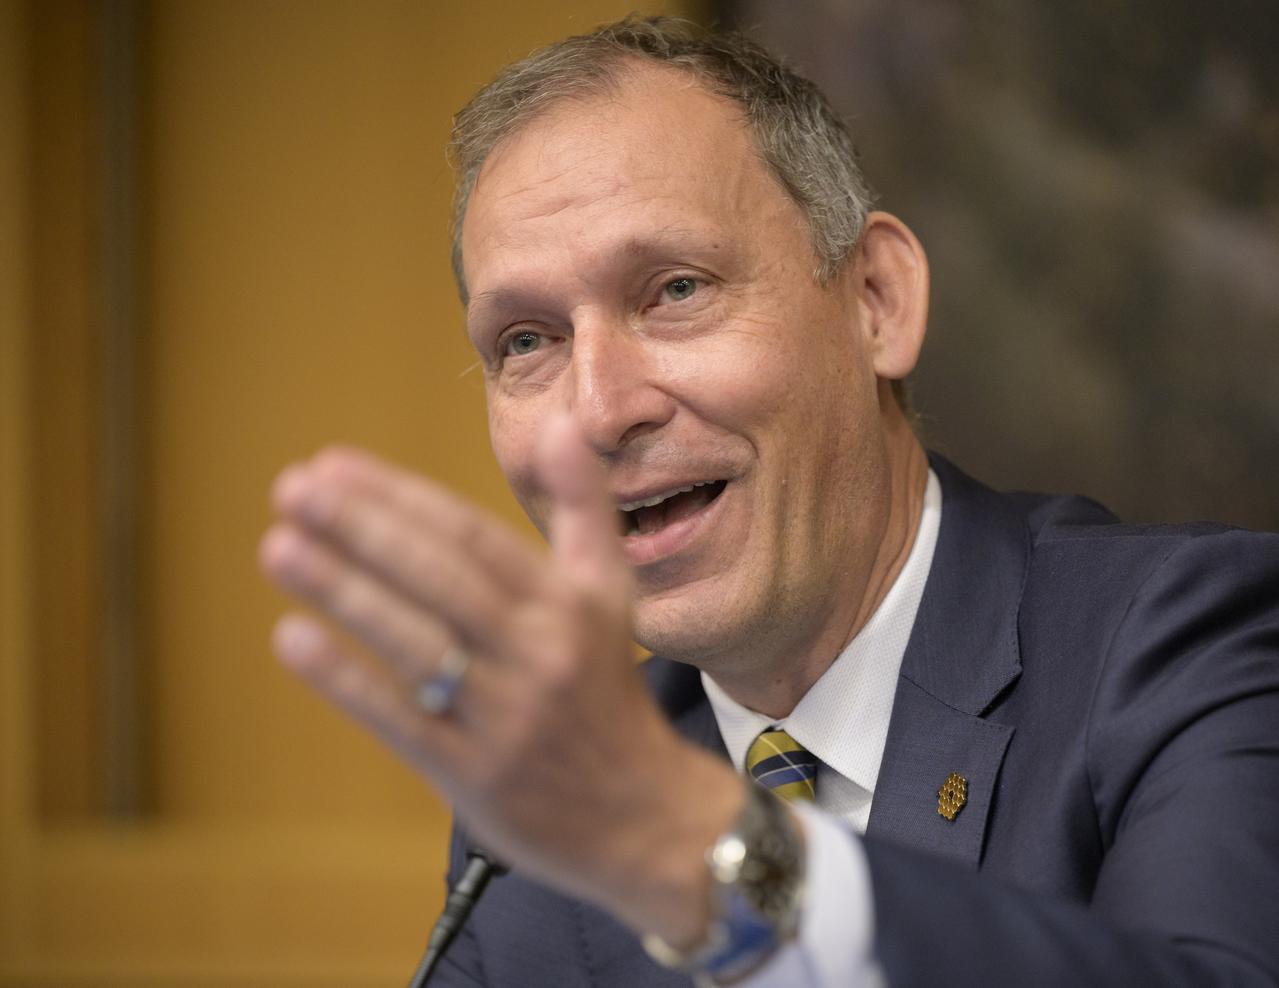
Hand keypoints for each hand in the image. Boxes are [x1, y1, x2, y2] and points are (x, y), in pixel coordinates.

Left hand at [259, 413, 741, 944]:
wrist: (644, 816)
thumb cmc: (605, 688)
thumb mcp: (610, 593)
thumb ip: (584, 508)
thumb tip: (558, 426)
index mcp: (570, 603)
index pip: (472, 537)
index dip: (400, 497)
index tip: (333, 465)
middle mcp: (539, 653)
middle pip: (441, 580)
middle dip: (364, 529)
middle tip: (293, 489)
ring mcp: (505, 716)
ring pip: (416, 644)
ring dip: (344, 592)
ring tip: (279, 547)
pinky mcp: (474, 776)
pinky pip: (402, 720)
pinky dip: (345, 679)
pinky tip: (291, 637)